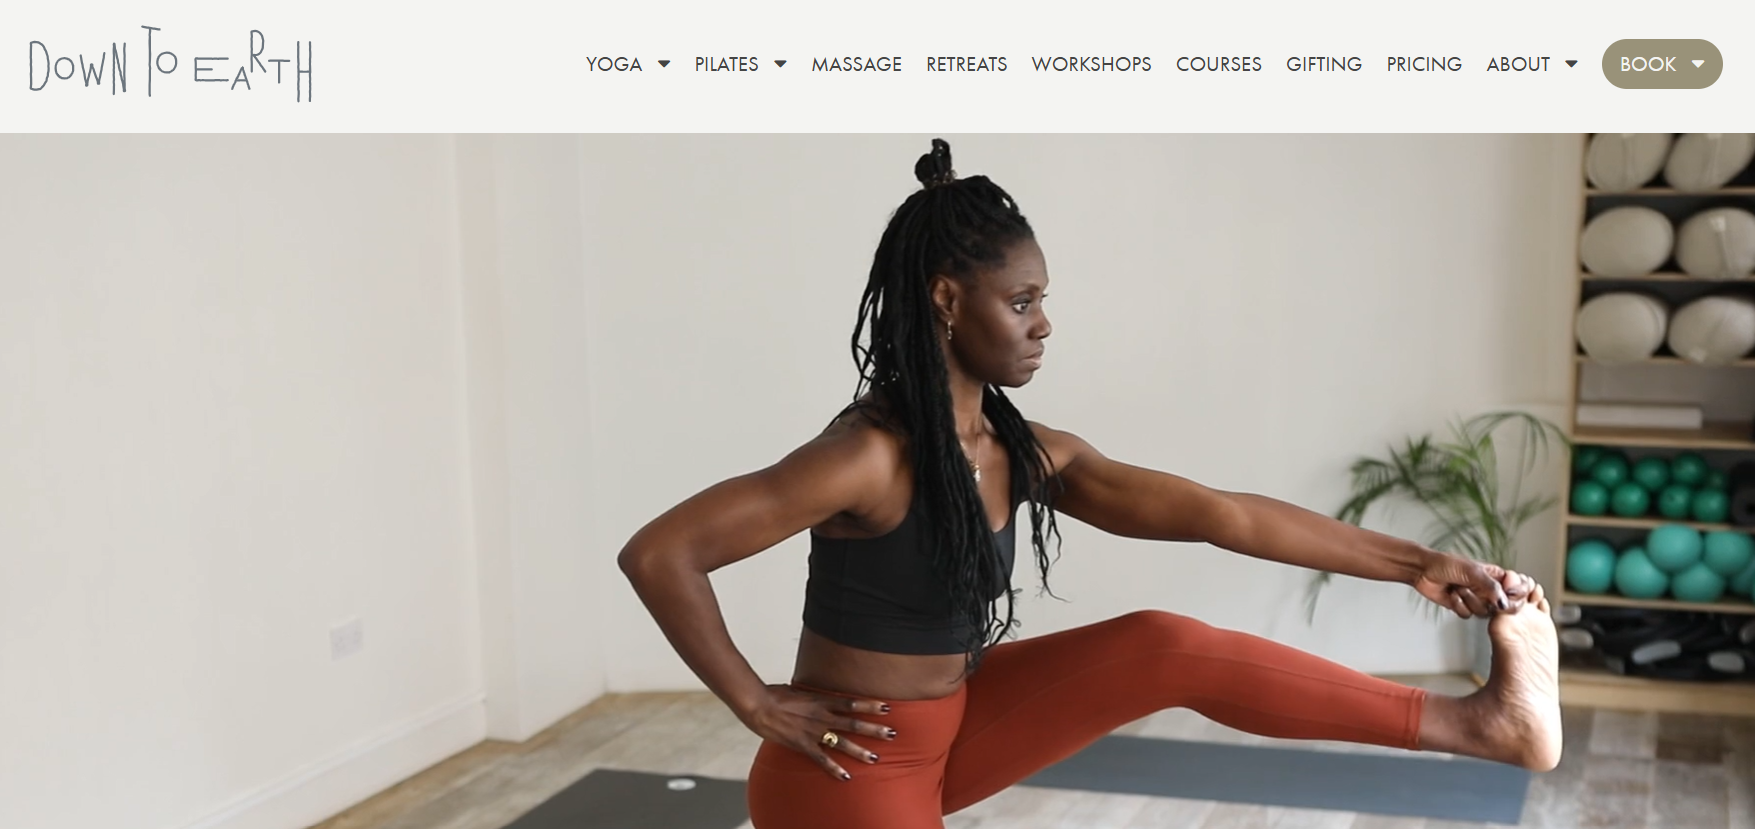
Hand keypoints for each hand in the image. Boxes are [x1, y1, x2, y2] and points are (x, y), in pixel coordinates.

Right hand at [738, 684, 896, 779]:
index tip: (887, 707)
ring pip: (842, 742)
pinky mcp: (803, 745)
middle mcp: (822, 716)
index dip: (870, 705)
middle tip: (892, 734)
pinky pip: (822, 759)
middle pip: (854, 724)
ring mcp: (813, 732)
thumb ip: (813, 693)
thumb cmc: (775, 694)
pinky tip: (846, 776)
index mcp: (821, 700)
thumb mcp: (799, 689)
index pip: (851, 702)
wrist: (758, 705)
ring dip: (860, 751)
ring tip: (875, 758)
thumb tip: (819, 691)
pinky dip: (834, 768)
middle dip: (874, 729)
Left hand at [1411, 552, 1536, 618]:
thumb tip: (1505, 603)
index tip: (1508, 594)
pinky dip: (1459, 606)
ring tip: (1459, 588)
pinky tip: (1452, 595)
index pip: (1518, 590)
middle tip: (1478, 593)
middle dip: (1488, 601)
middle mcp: (1489, 589)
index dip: (1516, 595)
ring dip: (1469, 601)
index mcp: (1496, 576)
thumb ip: (1491, 587)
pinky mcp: (1464, 607)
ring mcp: (1477, 599)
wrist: (1423, 571)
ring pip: (1484, 612)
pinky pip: (1468, 615)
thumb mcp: (1473, 572)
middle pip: (1503, 606)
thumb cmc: (1446, 564)